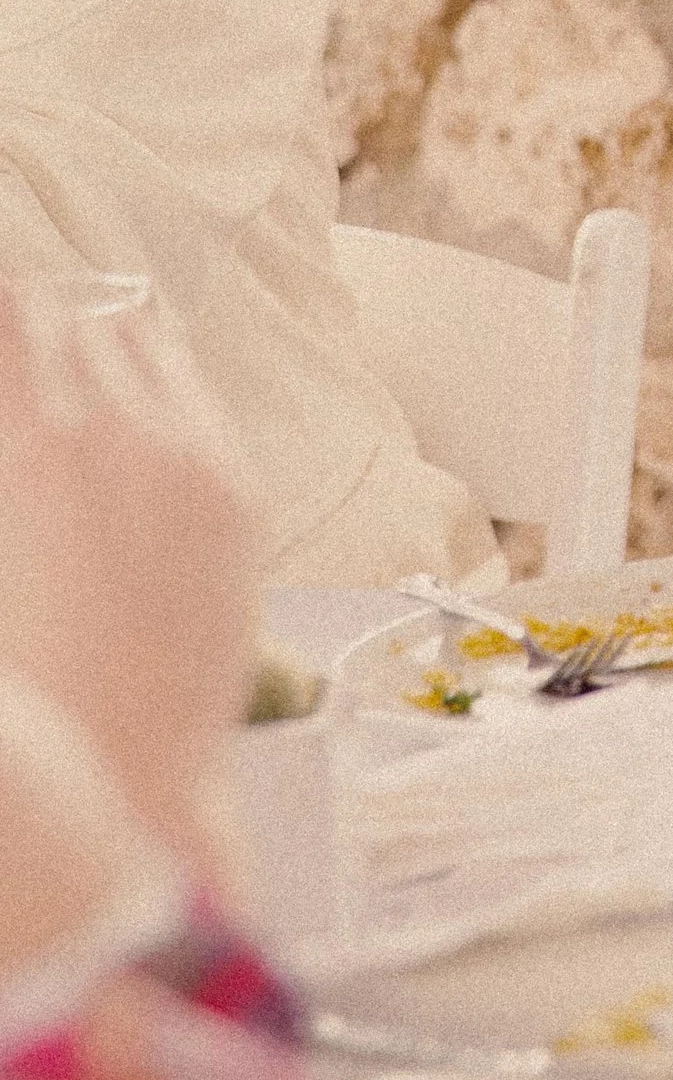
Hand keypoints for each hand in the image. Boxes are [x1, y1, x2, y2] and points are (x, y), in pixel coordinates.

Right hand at [0, 287, 260, 874]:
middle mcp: (127, 431)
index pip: (16, 314)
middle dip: (37, 325)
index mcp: (40, 443)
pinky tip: (130, 399)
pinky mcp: (241, 488)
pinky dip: (156, 381)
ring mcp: (196, 454)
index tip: (1, 319)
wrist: (132, 766)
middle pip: (77, 317)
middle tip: (16, 345)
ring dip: (100, 339)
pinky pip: (196, 394)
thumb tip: (20, 423)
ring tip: (67, 361)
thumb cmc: (30, 680)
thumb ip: (9, 455)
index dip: (2, 313)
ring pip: (146, 339)